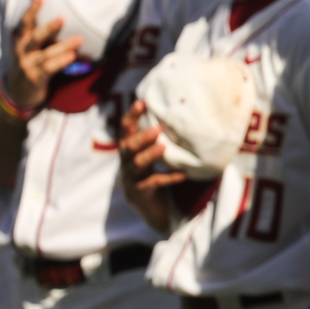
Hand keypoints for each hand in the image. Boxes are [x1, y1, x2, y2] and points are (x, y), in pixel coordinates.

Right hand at [6, 0, 82, 112]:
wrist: (19, 93)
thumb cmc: (32, 64)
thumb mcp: (32, 49)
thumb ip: (44, 37)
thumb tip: (71, 21)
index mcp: (21, 40)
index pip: (24, 23)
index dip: (31, 10)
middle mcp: (22, 51)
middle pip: (35, 36)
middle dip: (49, 28)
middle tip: (63, 18)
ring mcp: (27, 65)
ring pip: (46, 54)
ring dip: (64, 46)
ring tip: (80, 39)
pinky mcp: (35, 78)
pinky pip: (49, 69)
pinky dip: (61, 62)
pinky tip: (72, 57)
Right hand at [117, 101, 183, 226]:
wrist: (148, 206)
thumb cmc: (152, 173)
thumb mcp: (152, 154)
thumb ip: (157, 139)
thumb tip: (179, 118)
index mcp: (129, 148)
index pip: (126, 129)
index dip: (131, 115)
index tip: (142, 102)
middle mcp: (127, 161)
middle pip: (129, 146)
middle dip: (142, 137)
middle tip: (157, 129)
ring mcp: (131, 177)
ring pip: (137, 164)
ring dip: (150, 154)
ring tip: (163, 147)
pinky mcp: (140, 191)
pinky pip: (154, 183)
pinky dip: (169, 178)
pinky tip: (184, 174)